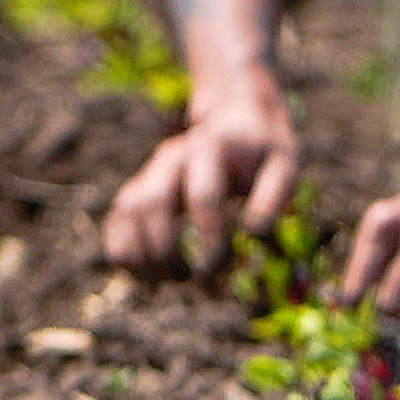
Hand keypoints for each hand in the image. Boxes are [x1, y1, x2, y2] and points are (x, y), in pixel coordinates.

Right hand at [101, 67, 297, 277]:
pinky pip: (117, 219)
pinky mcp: (140, 188)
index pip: (203, 196)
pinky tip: (145, 277)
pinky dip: (122, 250)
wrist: (234, 116)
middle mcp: (172, 158)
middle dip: (166, 249)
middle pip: (151, 202)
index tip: (219, 267)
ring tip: (167, 283)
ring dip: (141, 254)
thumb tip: (251, 234)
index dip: (211, 236)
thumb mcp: (283, 163)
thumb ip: (273, 197)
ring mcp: (151, 172)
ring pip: (128, 210)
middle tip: (189, 279)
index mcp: (210, 148)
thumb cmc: (262, 150)